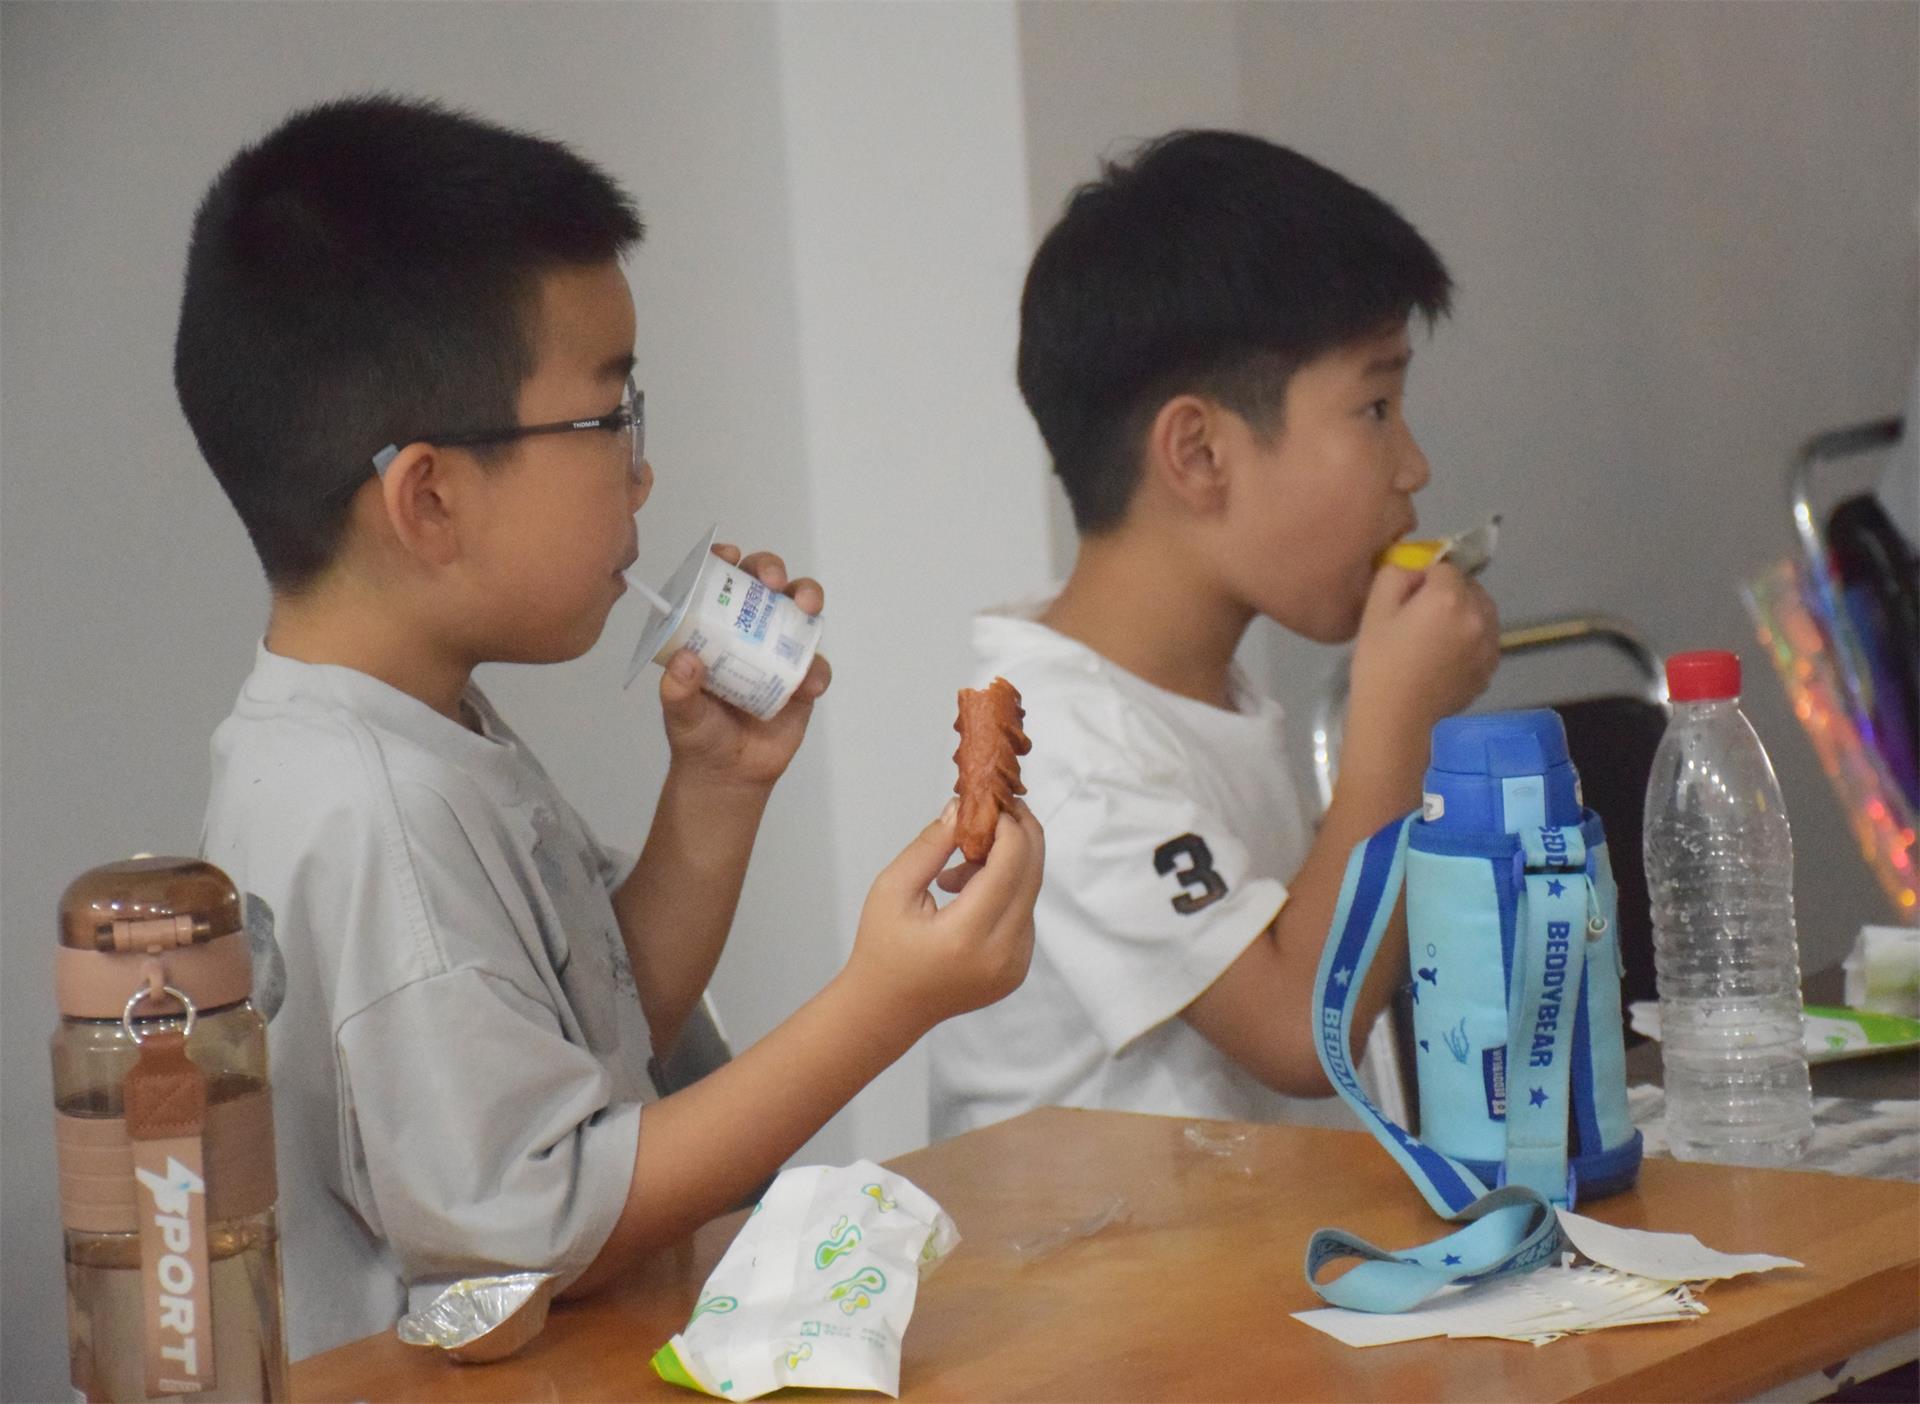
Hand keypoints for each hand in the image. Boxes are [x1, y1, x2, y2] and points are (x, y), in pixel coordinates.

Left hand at [659, 545, 829, 790]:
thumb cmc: (698, 734)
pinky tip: (808, 684)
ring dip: (807, 597)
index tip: (728, 557)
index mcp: (712, 627)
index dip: (725, 560)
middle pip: (765, 582)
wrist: (729, 774)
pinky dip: (816, 670)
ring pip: (799, 609)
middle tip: (771, 581)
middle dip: (771, 569)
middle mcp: (747, 629)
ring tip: (806, 608)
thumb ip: (679, 690)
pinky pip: (816, 665)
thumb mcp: (680, 712)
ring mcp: (779, 651)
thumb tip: (686, 661)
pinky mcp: (802, 679)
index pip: (718, 580)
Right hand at [843, 799, 1043, 1031]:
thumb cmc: (881, 949)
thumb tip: (964, 807)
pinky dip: (1004, 891)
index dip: (1009, 824)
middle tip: (995, 810)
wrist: (886, 1010)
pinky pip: (1023, 913)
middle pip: (1032, 874)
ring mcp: (1015, 965)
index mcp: (967, 935)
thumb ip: (933, 844)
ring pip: (1030, 891)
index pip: (1011, 864)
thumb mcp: (894, 888)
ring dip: (1007, 865)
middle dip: (1018, 834)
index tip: (993, 801)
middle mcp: (1002, 954)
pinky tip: (966, 894)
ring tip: (956, 870)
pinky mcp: (1018, 969)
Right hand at [1346, 561, 1499, 743]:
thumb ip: (1397, 573)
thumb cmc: (1379, 662)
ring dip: (1465, 615)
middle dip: (1450, 594)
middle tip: (1421, 618)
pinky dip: (1471, 640)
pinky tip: (1447, 657)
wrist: (1395, 718)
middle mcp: (1478, 616)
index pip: (1444, 567)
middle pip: (1470, 588)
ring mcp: (1489, 644)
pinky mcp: (1490, 668)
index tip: (1407, 599)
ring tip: (1438, 638)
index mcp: (1449, 597)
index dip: (1424, 578)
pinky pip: (1485, 639)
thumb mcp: (1375, 609)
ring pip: (1482, 613)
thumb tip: (1416, 569)